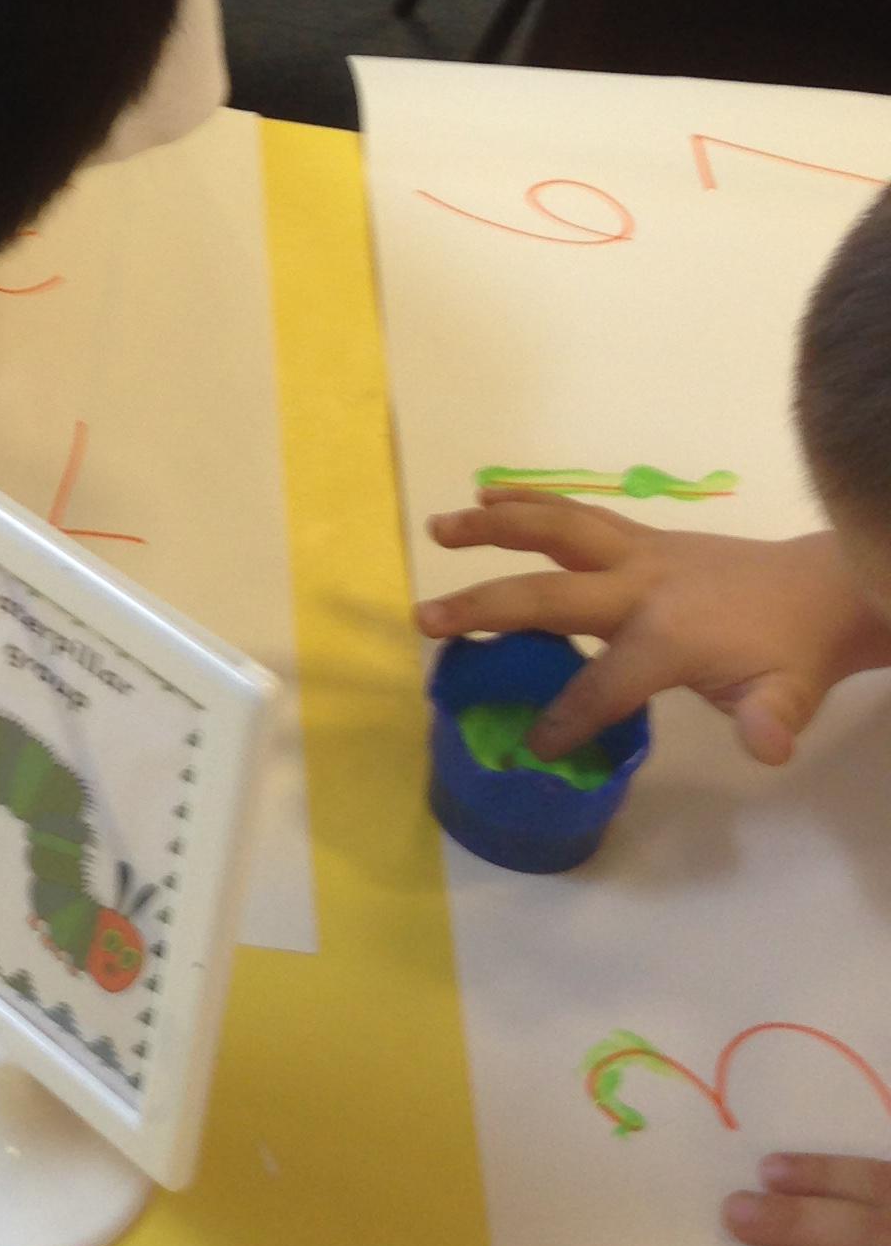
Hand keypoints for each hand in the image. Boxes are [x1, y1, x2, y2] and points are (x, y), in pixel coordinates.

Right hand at [418, 499, 889, 765]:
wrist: (819, 589)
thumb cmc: (792, 653)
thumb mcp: (788, 695)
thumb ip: (769, 722)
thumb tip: (768, 749)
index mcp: (667, 636)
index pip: (601, 685)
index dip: (566, 718)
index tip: (532, 744)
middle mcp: (640, 586)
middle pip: (549, 595)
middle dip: (486, 610)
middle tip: (427, 620)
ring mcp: (637, 553)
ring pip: (555, 531)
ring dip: (494, 529)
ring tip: (439, 531)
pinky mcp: (638, 536)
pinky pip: (574, 513)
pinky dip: (530, 500)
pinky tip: (486, 495)